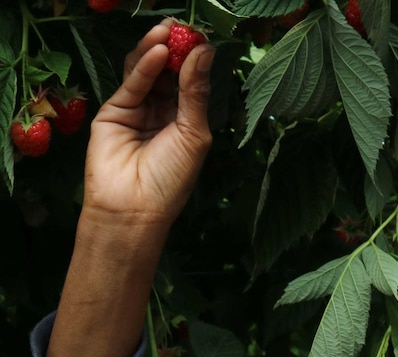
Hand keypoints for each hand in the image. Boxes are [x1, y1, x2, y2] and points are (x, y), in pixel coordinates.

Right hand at [44, 22, 214, 356]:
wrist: (134, 209)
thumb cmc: (171, 179)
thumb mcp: (194, 133)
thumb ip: (196, 92)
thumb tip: (204, 52)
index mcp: (187, 118)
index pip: (192, 80)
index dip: (196, 59)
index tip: (205, 38)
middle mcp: (163, 110)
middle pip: (170, 71)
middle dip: (178, 48)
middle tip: (185, 26)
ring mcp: (137, 108)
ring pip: (148, 71)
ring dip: (159, 49)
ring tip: (171, 30)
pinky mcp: (114, 110)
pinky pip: (133, 83)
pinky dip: (145, 67)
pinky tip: (159, 53)